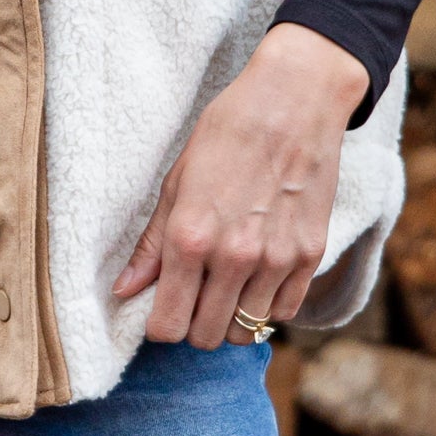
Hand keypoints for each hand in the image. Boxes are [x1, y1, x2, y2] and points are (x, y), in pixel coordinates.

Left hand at [112, 22, 370, 346]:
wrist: (295, 99)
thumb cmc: (228, 131)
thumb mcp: (177, 181)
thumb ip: (153, 244)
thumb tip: (125, 291)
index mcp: (191, 237)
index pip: (167, 325)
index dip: (160, 325)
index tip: (163, 309)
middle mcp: (234, 257)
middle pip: (205, 336)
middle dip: (193, 324)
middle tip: (194, 297)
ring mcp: (277, 259)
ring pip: (246, 332)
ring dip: (230, 319)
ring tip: (225, 288)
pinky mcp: (311, 255)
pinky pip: (283, 313)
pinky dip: (266, 305)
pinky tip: (257, 278)